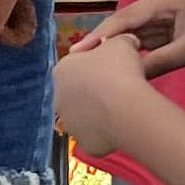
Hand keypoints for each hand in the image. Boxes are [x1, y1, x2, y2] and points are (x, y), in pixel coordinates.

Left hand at [54, 37, 173, 145]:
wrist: (124, 107)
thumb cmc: (119, 69)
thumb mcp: (122, 43)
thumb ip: (119, 40)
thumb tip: (127, 41)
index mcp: (62, 70)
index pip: (77, 65)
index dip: (98, 64)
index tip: (115, 67)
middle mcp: (58, 97)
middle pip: (78, 92)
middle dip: (95, 90)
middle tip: (118, 89)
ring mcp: (69, 123)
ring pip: (85, 116)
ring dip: (99, 113)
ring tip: (121, 109)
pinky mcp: (83, 143)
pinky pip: (96, 137)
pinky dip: (106, 134)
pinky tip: (121, 127)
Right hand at [70, 0, 184, 70]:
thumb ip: (157, 61)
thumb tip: (128, 77)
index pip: (127, 17)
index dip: (102, 35)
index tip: (80, 50)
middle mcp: (160, 2)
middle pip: (124, 23)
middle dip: (102, 41)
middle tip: (75, 59)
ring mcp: (162, 14)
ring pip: (131, 32)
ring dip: (112, 47)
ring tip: (86, 63)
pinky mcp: (166, 28)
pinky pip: (142, 39)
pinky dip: (128, 51)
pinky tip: (110, 63)